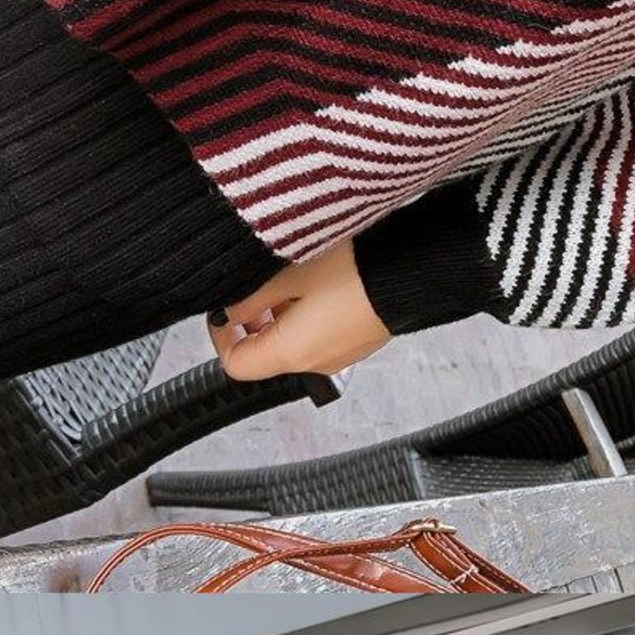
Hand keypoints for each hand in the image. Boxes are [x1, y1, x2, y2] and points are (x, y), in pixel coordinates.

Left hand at [209, 241, 389, 383]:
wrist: (413, 271)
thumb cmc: (355, 270)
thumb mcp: (290, 272)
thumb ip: (251, 296)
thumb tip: (228, 308)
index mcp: (290, 353)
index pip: (237, 364)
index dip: (222, 335)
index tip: (223, 306)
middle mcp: (313, 364)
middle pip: (264, 354)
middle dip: (253, 321)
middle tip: (255, 285)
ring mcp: (337, 355)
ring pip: (292, 342)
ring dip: (281, 313)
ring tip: (290, 274)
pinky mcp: (356, 342)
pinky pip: (319, 334)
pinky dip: (307, 313)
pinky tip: (318, 280)